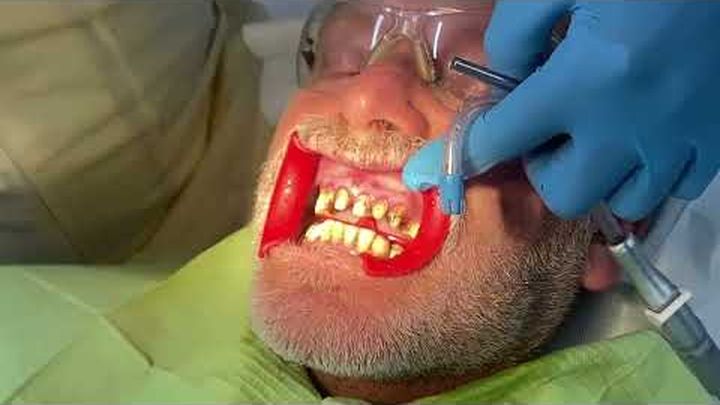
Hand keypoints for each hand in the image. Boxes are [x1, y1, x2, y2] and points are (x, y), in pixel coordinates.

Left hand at [404, 1, 719, 219]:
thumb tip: (503, 77)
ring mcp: (678, 138)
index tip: (450, 158)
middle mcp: (627, 126)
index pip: (502, 138)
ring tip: (598, 136)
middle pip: (565, 192)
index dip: (469, 149)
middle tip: (546, 133)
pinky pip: (676, 187)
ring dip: (597, 174)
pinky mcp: (718, 137)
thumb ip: (517, 32)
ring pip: (623, 200)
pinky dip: (651, 172)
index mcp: (582, 81)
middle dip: (542, 169)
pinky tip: (644, 137)